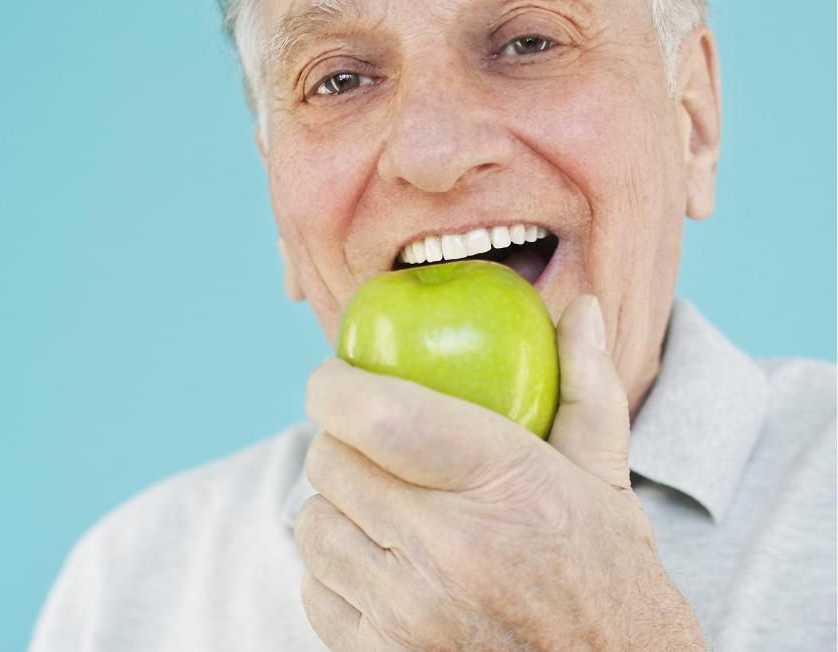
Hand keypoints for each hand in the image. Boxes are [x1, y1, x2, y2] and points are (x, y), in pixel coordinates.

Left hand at [295, 295, 704, 650]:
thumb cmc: (606, 576)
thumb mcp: (605, 478)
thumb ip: (587, 385)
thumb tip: (582, 307)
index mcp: (504, 484)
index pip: (378, 416)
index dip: (334, 385)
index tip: (337, 375)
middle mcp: (448, 550)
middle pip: (330, 461)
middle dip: (338, 438)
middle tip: (368, 439)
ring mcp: (408, 613)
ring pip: (312, 521)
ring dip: (336, 501)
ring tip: (382, 503)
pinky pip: (314, 586)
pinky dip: (335, 566)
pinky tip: (383, 562)